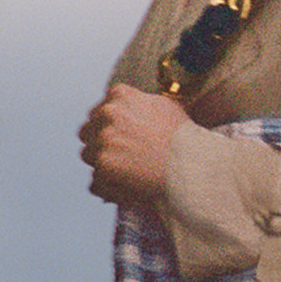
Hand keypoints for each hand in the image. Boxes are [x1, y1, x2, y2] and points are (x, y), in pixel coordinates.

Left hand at [80, 84, 187, 204]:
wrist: (192, 165)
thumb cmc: (184, 139)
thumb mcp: (165, 106)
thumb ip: (139, 103)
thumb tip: (128, 109)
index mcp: (120, 95)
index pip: (100, 110)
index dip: (111, 127)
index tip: (122, 137)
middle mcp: (108, 114)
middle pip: (88, 130)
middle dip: (102, 143)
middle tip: (125, 156)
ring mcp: (104, 140)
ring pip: (88, 155)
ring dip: (104, 164)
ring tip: (129, 172)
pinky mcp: (103, 165)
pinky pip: (95, 180)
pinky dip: (108, 186)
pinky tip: (128, 185)